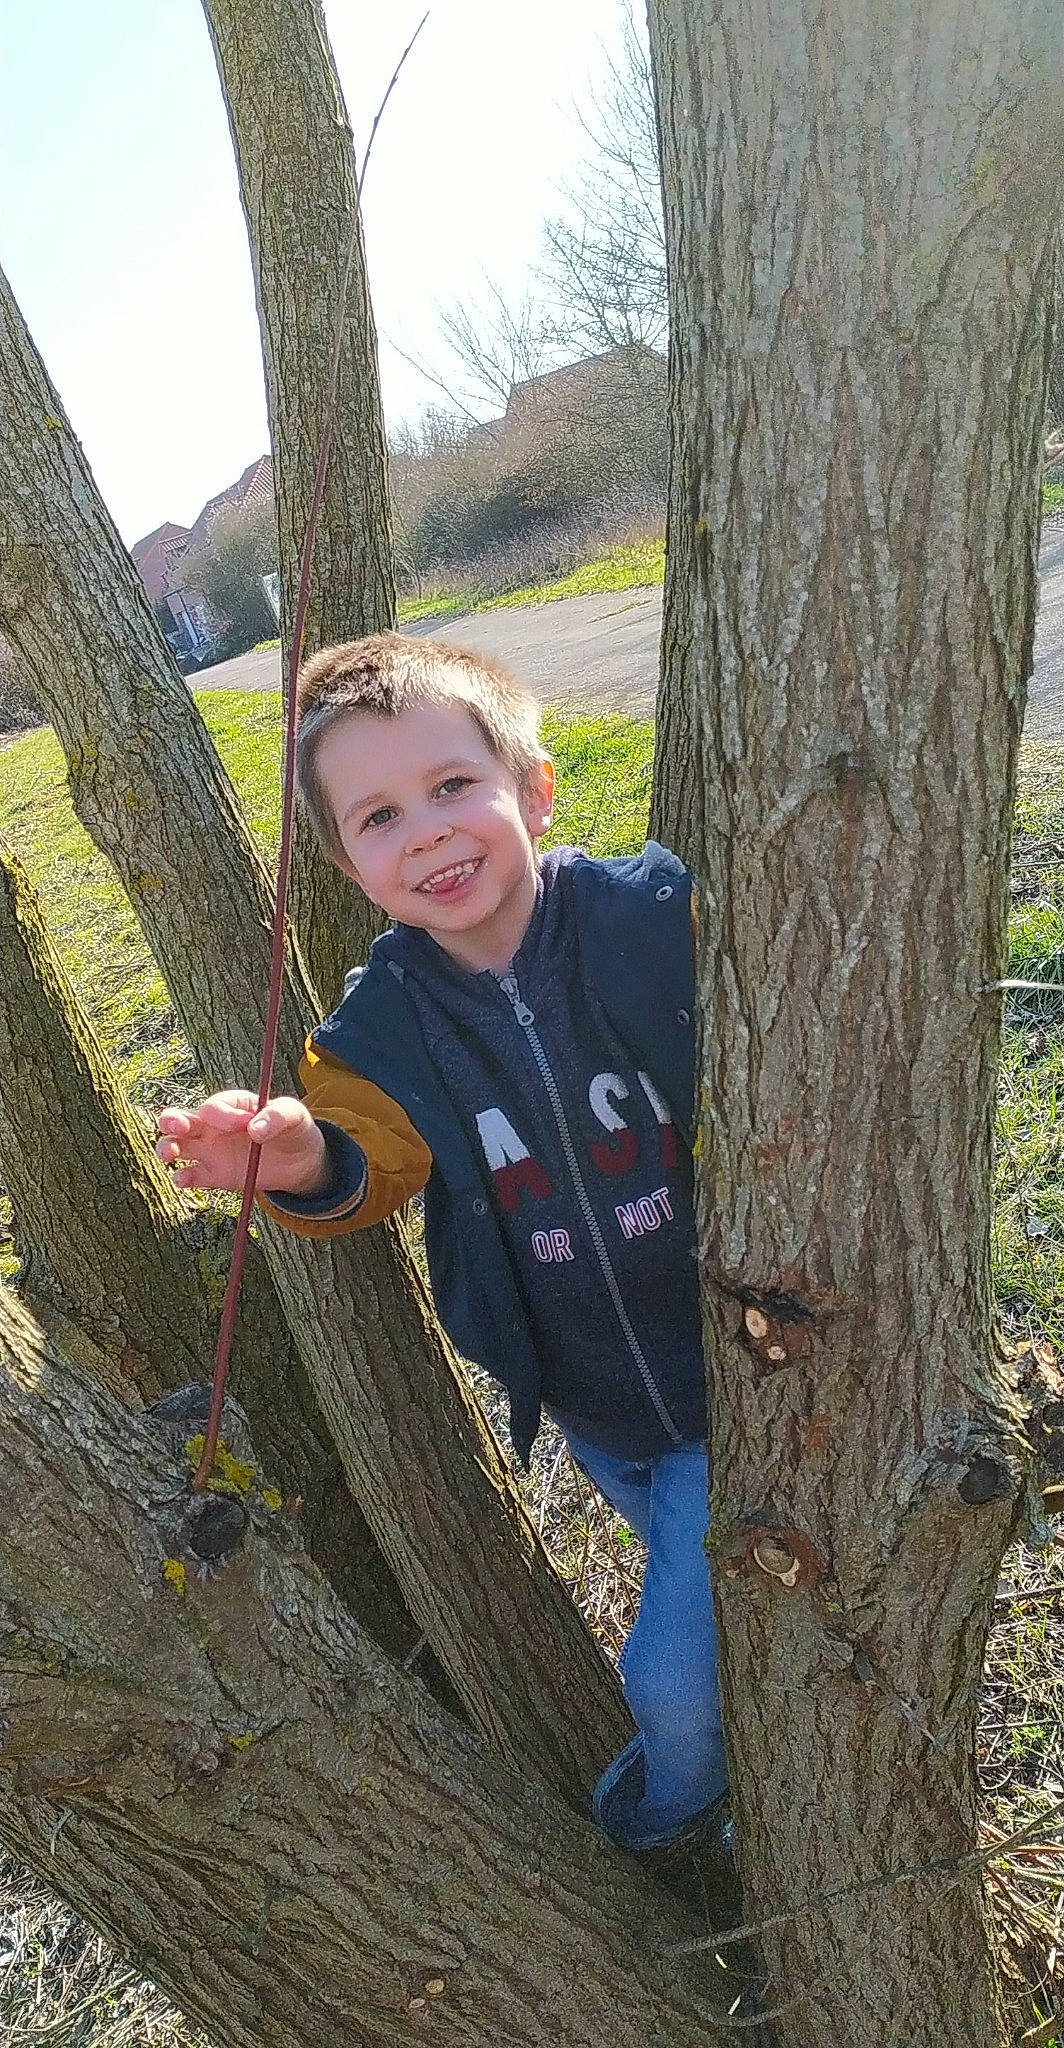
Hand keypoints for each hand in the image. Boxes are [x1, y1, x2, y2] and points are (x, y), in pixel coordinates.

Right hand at [156, 1091, 328, 1196]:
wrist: (300, 1161)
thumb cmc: (294, 1128)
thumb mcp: (294, 1115)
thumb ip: (277, 1116)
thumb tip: (255, 1129)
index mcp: (230, 1105)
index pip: (214, 1106)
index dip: (223, 1115)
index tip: (246, 1125)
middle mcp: (212, 1125)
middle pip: (179, 1119)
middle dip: (172, 1121)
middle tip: (179, 1126)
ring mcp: (209, 1150)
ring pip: (175, 1145)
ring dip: (167, 1147)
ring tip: (171, 1153)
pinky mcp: (213, 1175)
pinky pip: (190, 1176)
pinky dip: (182, 1178)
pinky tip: (184, 1179)